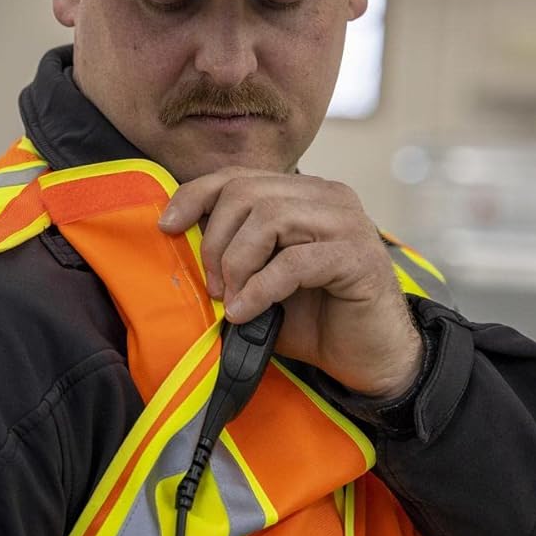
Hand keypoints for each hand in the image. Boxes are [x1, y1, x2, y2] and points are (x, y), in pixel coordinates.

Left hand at [158, 167, 420, 398]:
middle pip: (246, 193)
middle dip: (216, 241)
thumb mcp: (257, 280)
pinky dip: (261, 289)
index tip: (167, 227)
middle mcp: (328, 197)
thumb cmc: (311, 319)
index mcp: (302, 193)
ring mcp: (347, 223)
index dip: (195, 196)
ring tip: (232, 300)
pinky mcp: (359, 257)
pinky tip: (247, 314)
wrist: (368, 359)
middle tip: (214, 288)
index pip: (237, 176)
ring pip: (270, 218)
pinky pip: (294, 262)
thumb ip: (229, 254)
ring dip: (238, 263)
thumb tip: (176, 241)